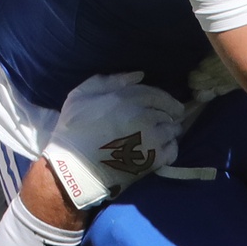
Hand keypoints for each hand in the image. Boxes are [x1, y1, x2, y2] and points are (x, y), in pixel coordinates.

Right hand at [42, 72, 181, 210]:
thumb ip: (110, 81)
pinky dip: (170, 147)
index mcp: (127, 99)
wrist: (75, 170)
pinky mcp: (155, 160)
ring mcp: (152, 139)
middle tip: (168, 117)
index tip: (169, 104)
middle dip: (168, 112)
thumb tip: (139, 75)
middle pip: (168, 111)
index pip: (157, 94)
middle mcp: (144, 116)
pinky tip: (161, 148)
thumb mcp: (82, 95)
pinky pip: (173, 149)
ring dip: (169, 129)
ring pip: (172, 129)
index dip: (165, 99)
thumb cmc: (73, 131)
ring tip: (162, 134)